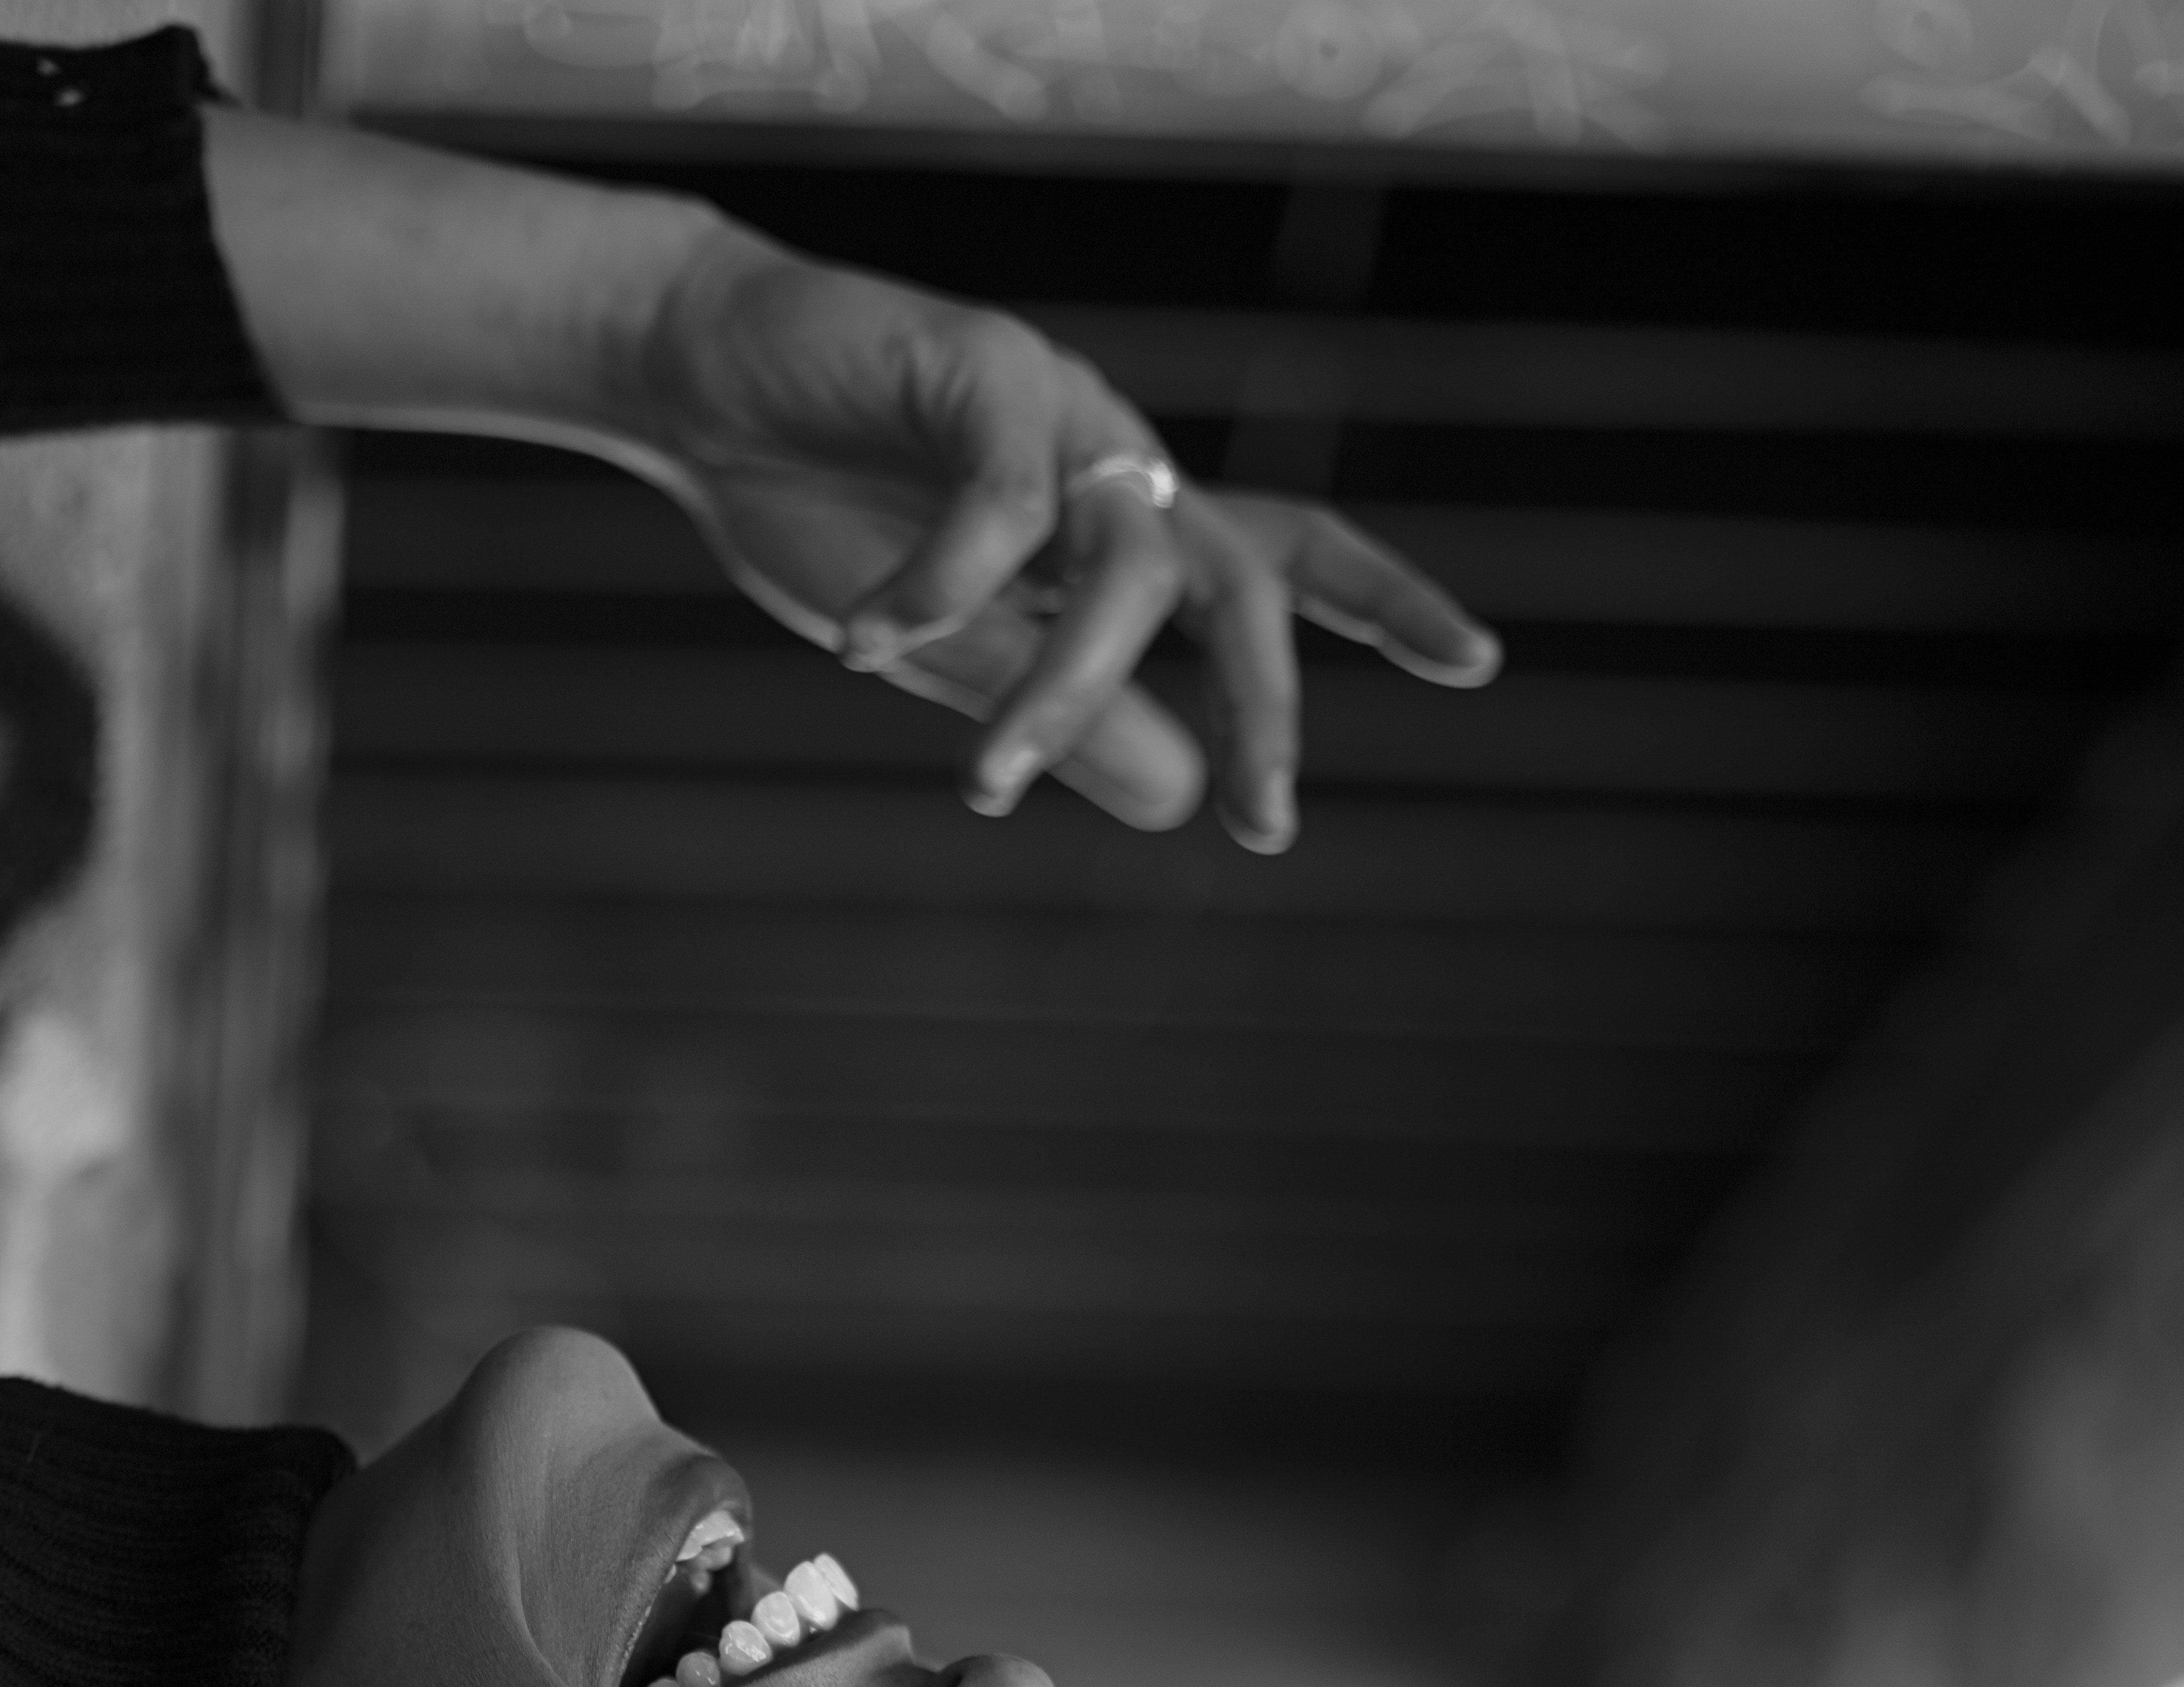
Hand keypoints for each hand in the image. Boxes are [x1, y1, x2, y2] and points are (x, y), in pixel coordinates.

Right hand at [637, 230, 1501, 847]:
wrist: (705, 389)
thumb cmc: (830, 513)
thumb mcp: (960, 657)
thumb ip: (1071, 724)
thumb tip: (1187, 801)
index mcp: (1124, 529)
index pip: (1282, 566)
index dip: (1383, 608)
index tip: (1478, 665)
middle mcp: (1118, 466)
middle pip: (1242, 584)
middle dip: (1269, 706)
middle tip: (1267, 824)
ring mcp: (1060, 410)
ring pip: (1123, 571)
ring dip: (1060, 696)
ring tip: (981, 784)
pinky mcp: (983, 364)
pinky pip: (1001, 502)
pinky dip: (939, 591)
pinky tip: (868, 638)